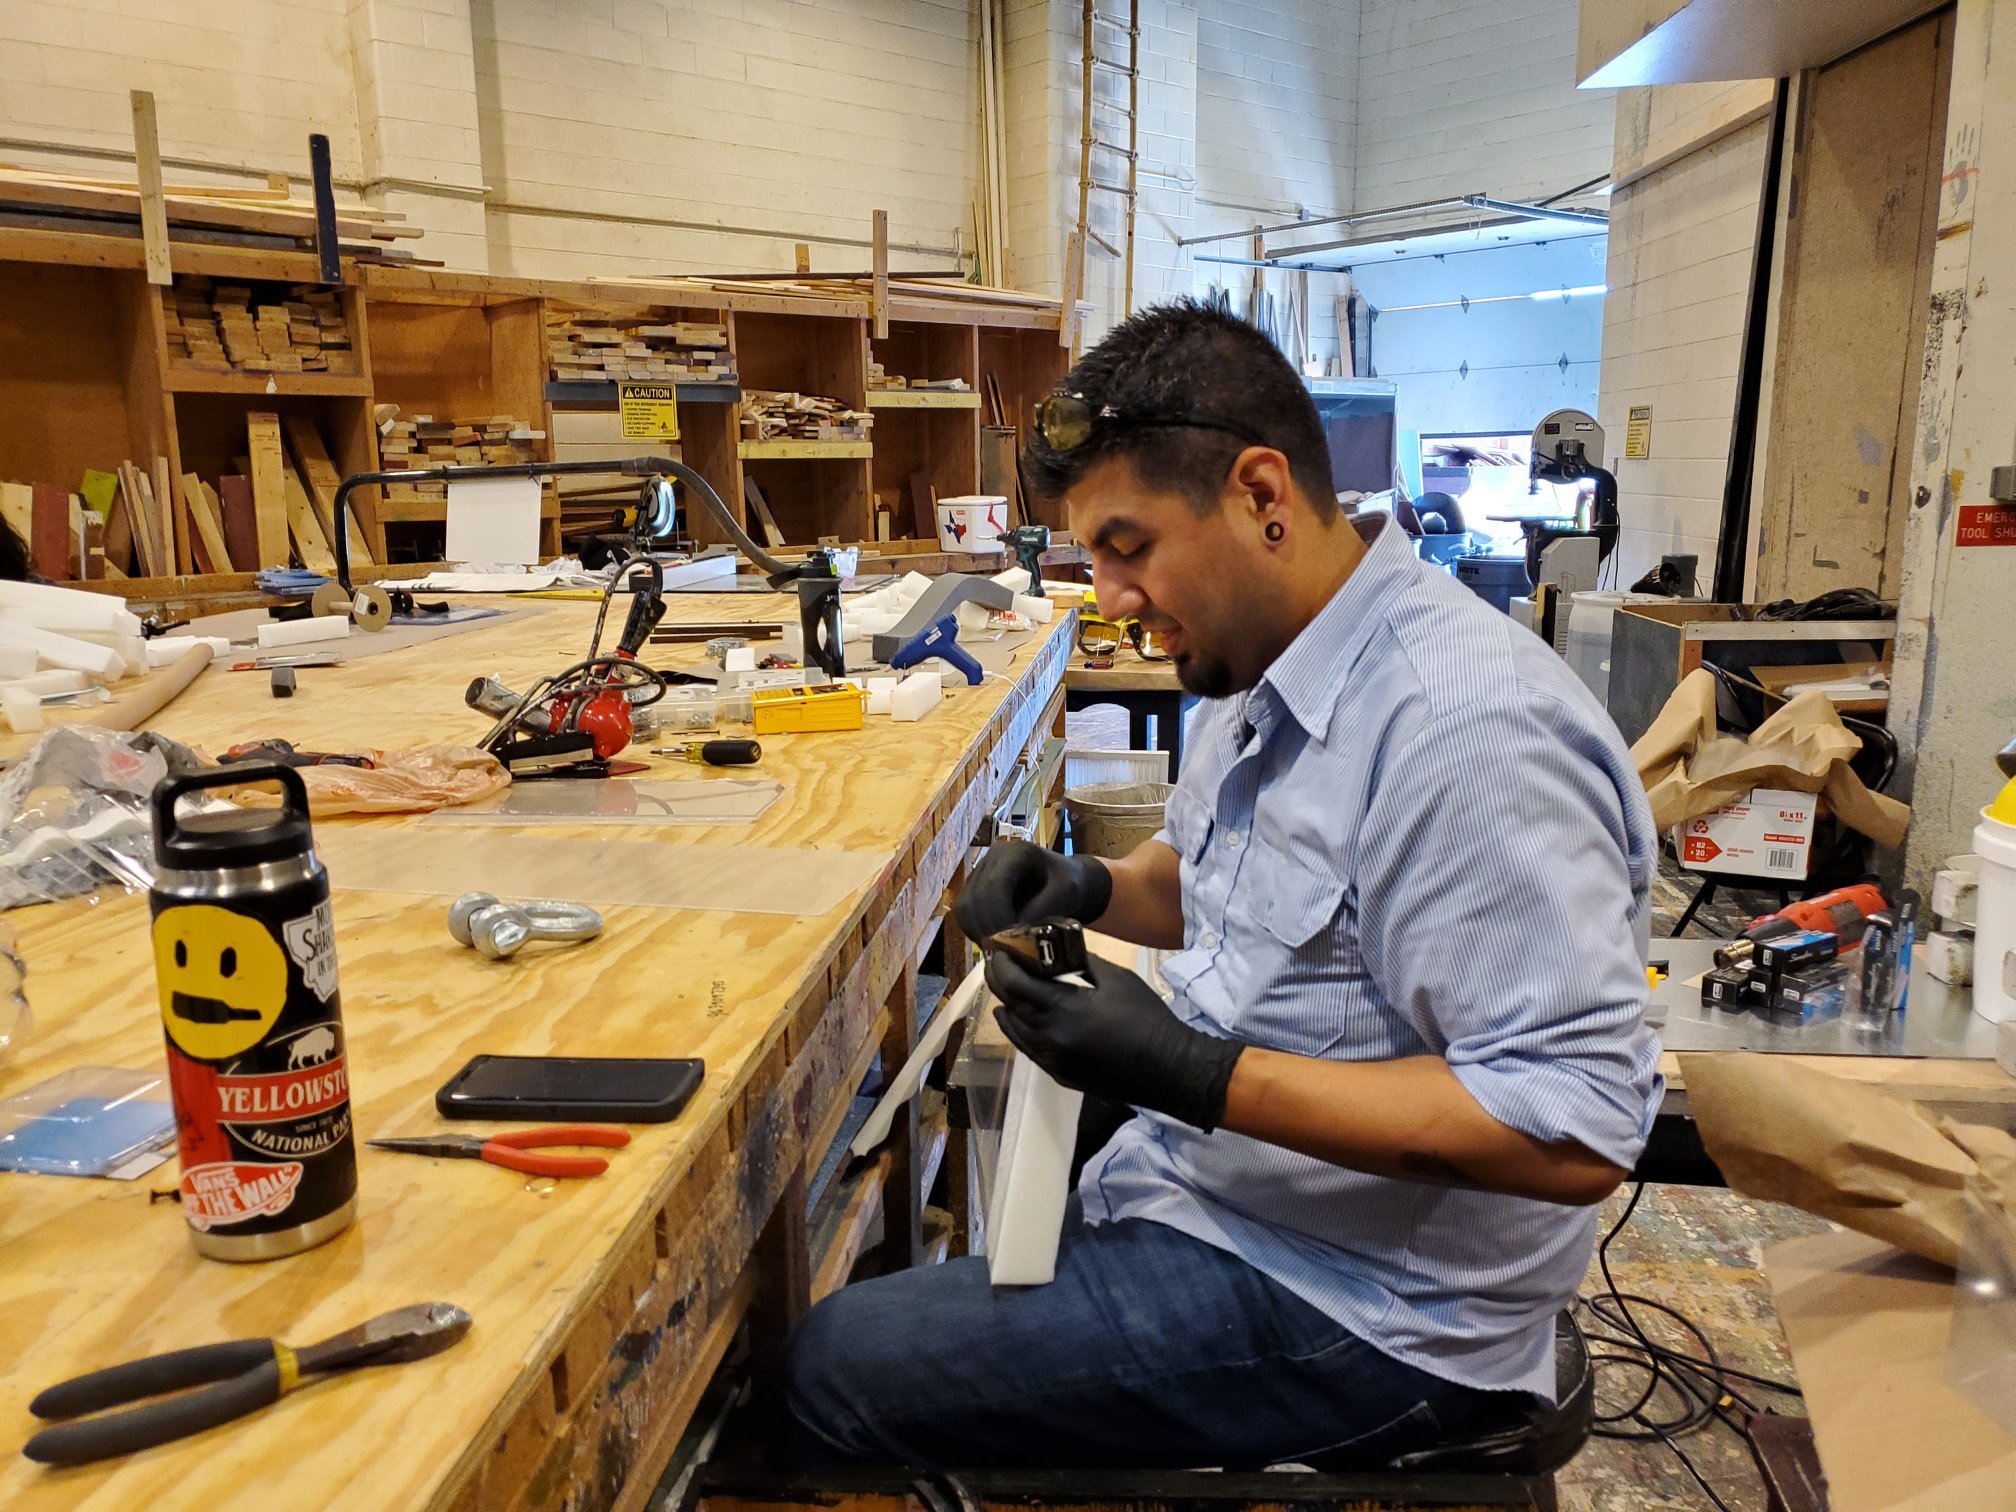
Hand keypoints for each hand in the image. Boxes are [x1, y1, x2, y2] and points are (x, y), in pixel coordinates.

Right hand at [953, 840, 1111, 941]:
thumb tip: (1014, 934)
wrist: (1066, 882)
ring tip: (1001, 950)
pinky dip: (977, 933)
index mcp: (1014, 853)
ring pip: (964, 910)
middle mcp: (989, 860)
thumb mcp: (1067, 893)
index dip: (998, 916)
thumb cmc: (1070, 884)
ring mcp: (978, 876)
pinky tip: (997, 944)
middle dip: (988, 929)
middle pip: (972, 899)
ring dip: (979, 933)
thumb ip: (1042, 911)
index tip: (1012, 941)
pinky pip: (965, 917)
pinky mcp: (974, 892)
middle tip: (1005, 953)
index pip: (993, 885)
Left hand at [983, 951, 1243, 1131]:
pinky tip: (1017, 1020)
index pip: (1015, 985)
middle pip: (1010, 1007)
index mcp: (1063, 1011)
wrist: (1169, 1069)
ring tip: (1006, 989)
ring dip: (1007, 1008)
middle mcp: (1049, 1039)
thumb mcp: (1117, 979)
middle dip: (1000, 983)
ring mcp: (1053, 1062)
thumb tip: (1059, 949)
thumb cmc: (1147, 1019)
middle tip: (999, 963)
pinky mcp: (1060, 1076)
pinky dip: (1019, 1031)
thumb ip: (1082, 963)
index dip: (1002, 965)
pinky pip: (1028, 1050)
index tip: (998, 948)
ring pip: (1014, 1032)